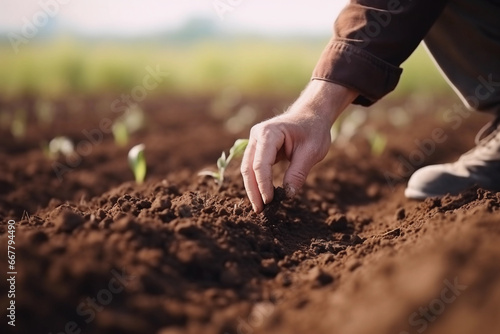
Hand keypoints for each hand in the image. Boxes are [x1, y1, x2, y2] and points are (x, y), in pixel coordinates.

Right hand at [241, 80, 356, 212]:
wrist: (311, 115)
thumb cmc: (313, 130)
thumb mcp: (311, 151)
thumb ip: (298, 173)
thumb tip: (288, 194)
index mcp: (269, 133)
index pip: (261, 164)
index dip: (263, 184)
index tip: (269, 201)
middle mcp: (257, 136)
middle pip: (248, 167)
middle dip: (253, 190)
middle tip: (260, 210)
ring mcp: (255, 141)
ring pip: (247, 169)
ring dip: (253, 188)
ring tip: (260, 207)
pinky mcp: (257, 148)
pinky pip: (253, 167)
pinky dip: (257, 182)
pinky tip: (262, 196)